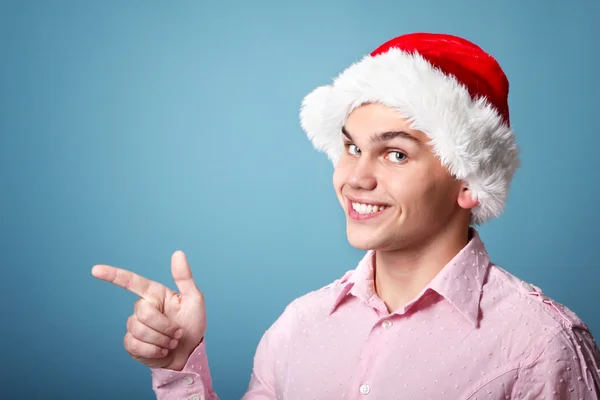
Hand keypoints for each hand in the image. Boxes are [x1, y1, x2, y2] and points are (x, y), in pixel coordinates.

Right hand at [91, 250, 205, 370]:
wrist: (189, 353)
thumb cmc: (192, 324)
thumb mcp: (194, 299)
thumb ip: (184, 277)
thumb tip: (178, 253)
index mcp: (154, 294)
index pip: (131, 282)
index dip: (113, 275)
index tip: (95, 270)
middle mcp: (142, 307)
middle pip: (143, 313)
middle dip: (164, 326)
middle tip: (177, 333)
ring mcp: (135, 326)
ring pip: (139, 330)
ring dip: (161, 340)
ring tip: (171, 342)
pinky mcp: (131, 344)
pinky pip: (135, 345)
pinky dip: (153, 351)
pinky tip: (162, 351)